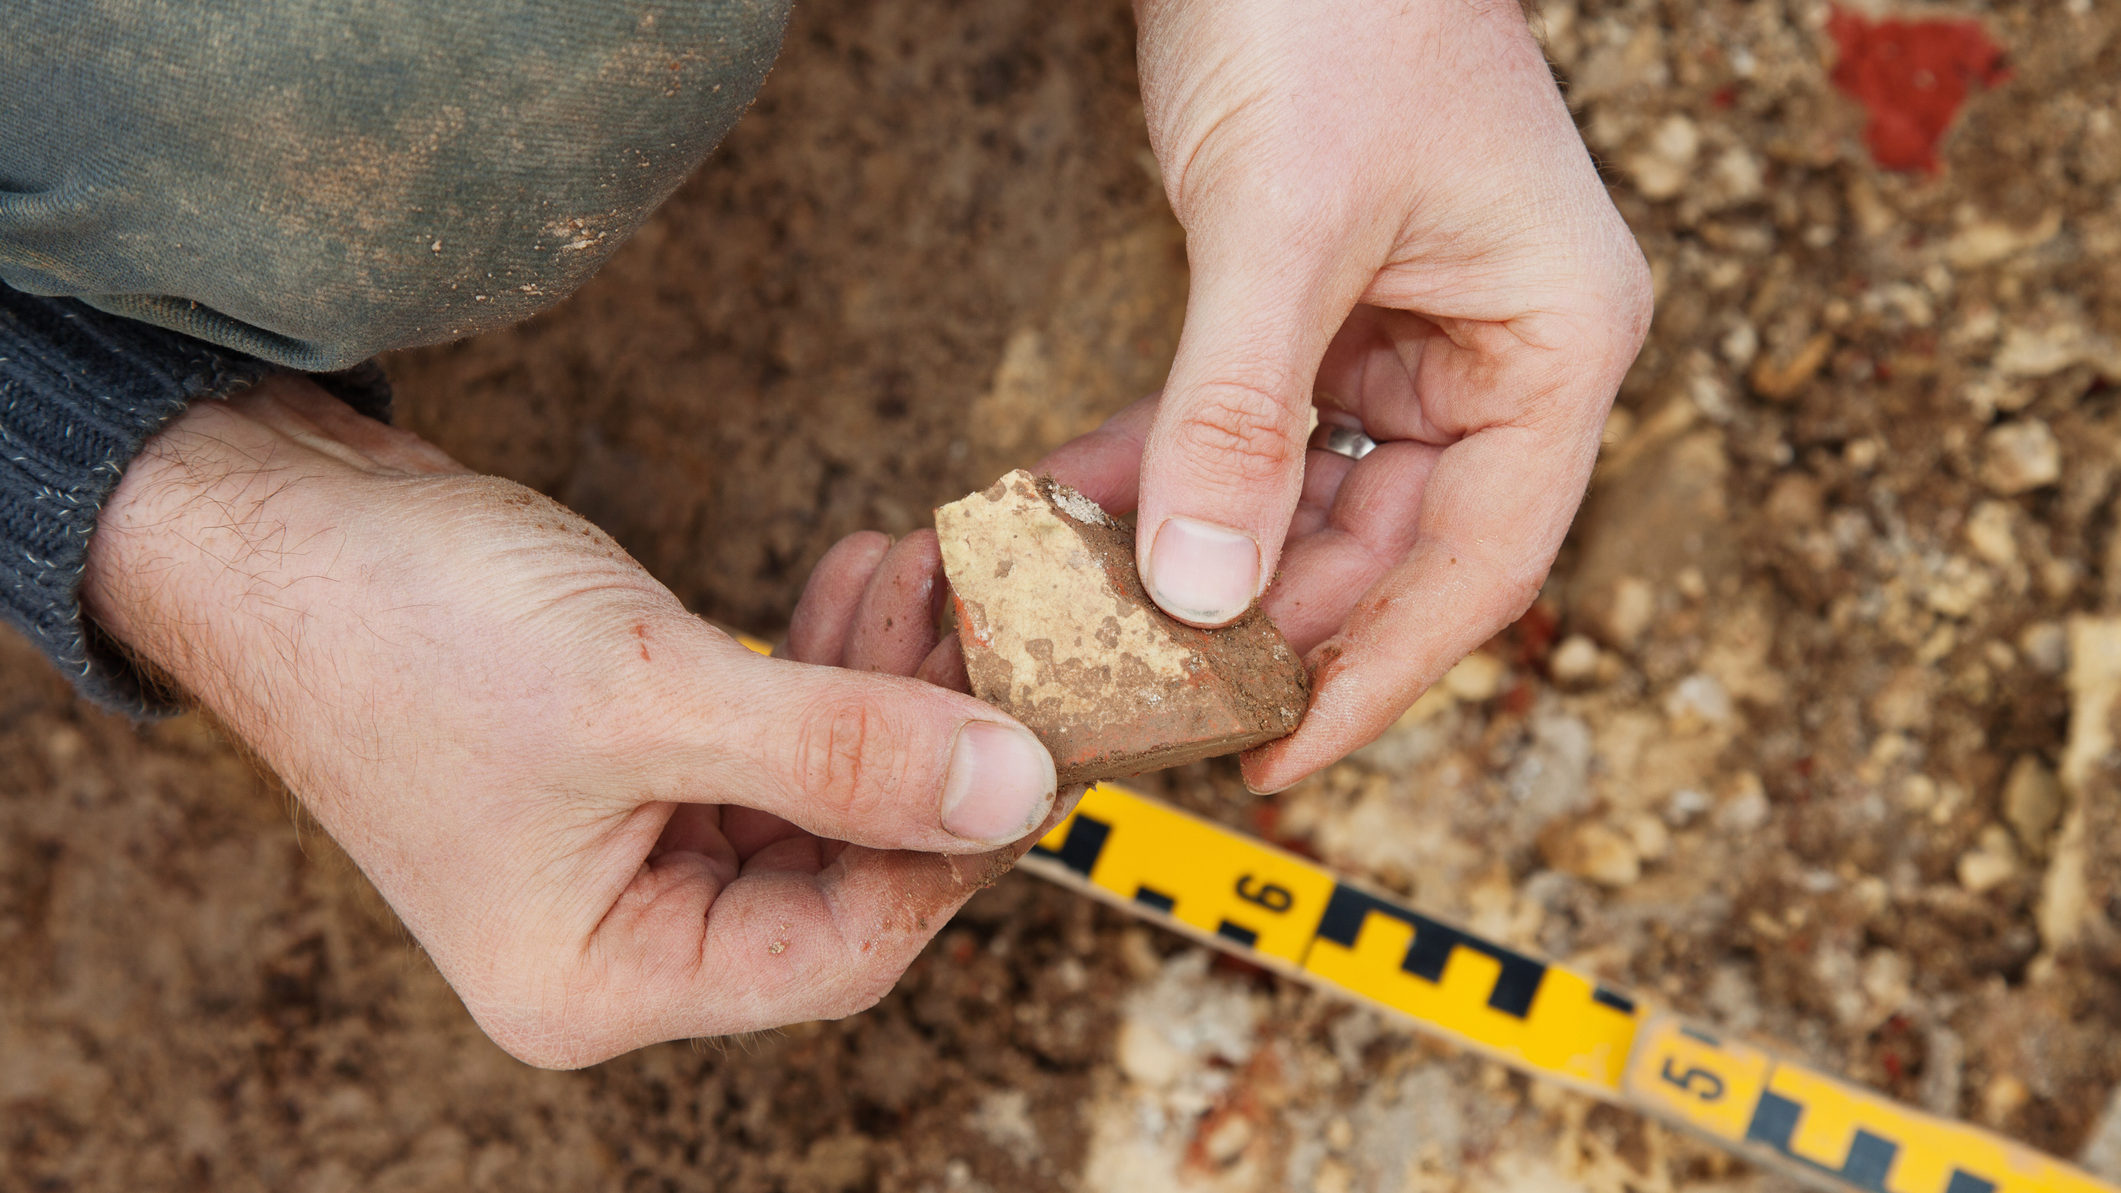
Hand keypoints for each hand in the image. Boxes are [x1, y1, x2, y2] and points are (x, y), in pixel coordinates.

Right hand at [82, 376, 1059, 1066]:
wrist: (267, 520)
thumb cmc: (398, 627)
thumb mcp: (643, 694)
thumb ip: (838, 750)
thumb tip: (1012, 787)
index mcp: (602, 975)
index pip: (837, 951)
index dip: (948, 851)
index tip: (1031, 741)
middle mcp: (618, 931)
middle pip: (839, 870)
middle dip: (922, 746)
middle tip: (988, 632)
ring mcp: (624, 844)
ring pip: (816, 791)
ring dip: (882, 687)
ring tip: (924, 576)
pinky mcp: (630, 758)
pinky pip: (769, 732)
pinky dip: (823, 663)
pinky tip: (861, 580)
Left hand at [1042, 0, 1651, 790]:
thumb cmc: (1330, 3)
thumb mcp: (1280, 223)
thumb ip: (1240, 414)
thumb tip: (1203, 594)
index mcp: (1553, 339)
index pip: (1479, 561)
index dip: (1375, 673)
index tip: (1274, 760)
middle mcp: (1496, 350)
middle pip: (1385, 543)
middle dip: (1260, 616)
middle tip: (1144, 691)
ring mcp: (1409, 330)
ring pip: (1307, 495)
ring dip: (1202, 547)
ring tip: (1092, 610)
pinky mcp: (1322, 305)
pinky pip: (1252, 425)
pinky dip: (1175, 467)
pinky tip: (1085, 508)